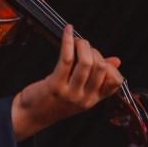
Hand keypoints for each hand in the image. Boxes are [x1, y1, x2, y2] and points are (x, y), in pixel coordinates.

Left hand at [10, 24, 122, 140]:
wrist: (31, 115)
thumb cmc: (54, 101)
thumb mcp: (80, 92)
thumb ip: (98, 78)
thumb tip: (116, 60)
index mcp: (94, 100)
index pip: (116, 81)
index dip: (109, 64)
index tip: (96, 57)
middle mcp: (85, 98)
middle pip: (101, 68)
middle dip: (94, 51)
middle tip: (82, 46)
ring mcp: (71, 93)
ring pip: (86, 63)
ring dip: (82, 45)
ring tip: (76, 40)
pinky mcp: (55, 86)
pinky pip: (67, 59)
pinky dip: (68, 42)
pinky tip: (67, 32)